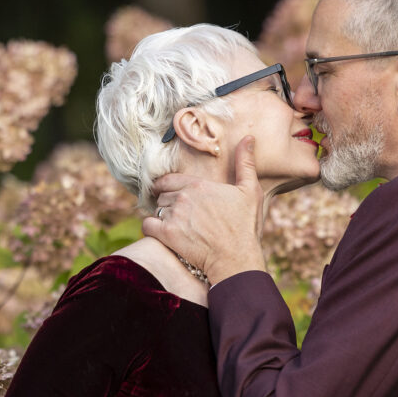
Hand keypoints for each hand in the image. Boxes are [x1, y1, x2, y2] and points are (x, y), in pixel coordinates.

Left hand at [144, 135, 266, 284]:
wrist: (236, 258)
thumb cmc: (245, 226)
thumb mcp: (250, 190)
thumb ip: (245, 163)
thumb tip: (248, 138)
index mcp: (198, 184)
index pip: (169, 179)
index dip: (168, 187)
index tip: (171, 194)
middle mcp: (183, 197)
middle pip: (162, 194)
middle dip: (168, 202)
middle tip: (178, 213)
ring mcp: (173, 216)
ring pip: (156, 209)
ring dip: (161, 215)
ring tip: (174, 225)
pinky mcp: (166, 234)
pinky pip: (147, 225)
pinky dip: (151, 228)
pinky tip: (161, 233)